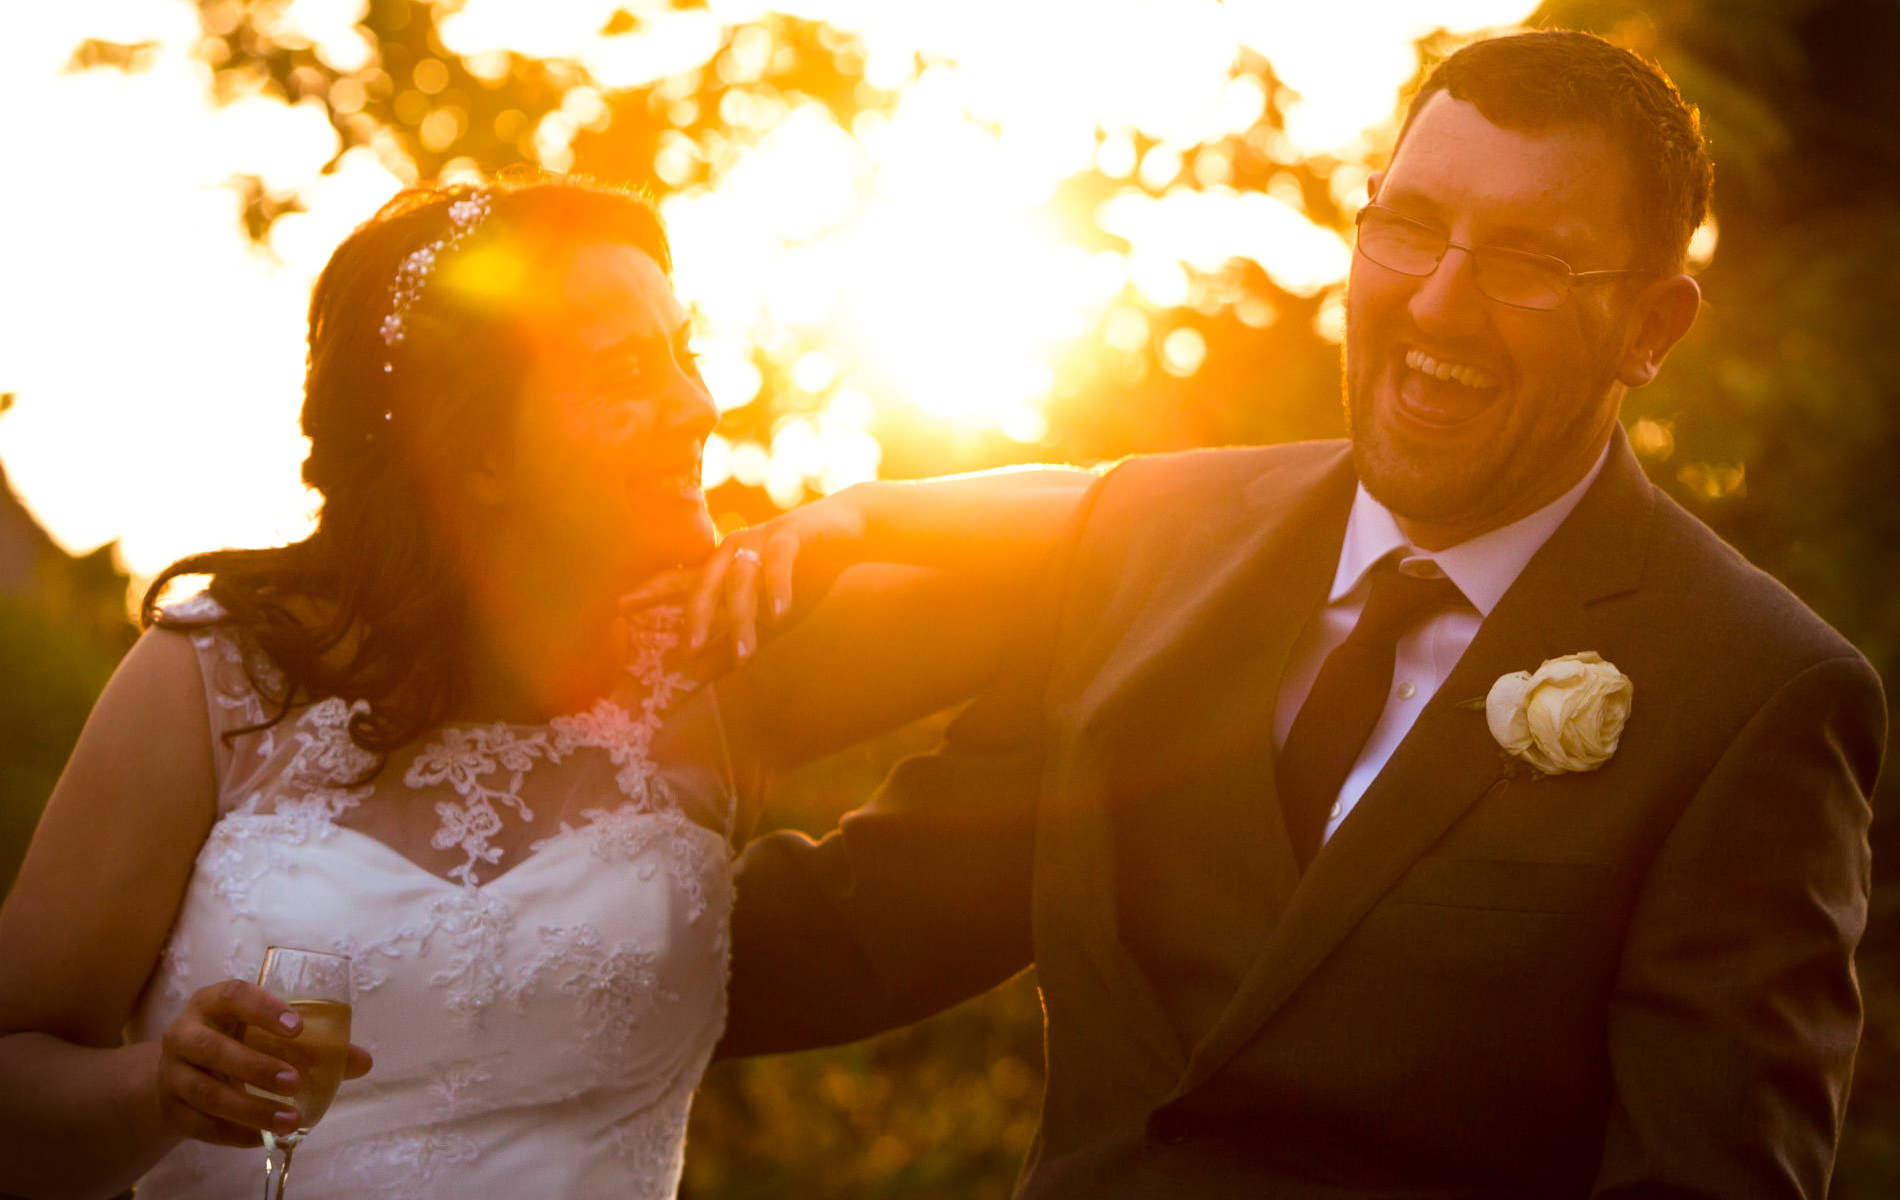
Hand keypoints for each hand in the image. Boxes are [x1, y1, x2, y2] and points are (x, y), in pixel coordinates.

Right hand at [154, 979, 370, 1147]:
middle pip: (212, 1048)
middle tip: (295, 1081)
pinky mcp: (170, 1108)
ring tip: (290, 1119)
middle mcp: (183, 1033)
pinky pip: (200, 1124)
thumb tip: (363, 1061)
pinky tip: (262, 1138)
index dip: (263, 1009)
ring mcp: (171, 1072)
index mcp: (212, 1003)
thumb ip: (315, 1044)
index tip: (297, 1027)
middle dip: (256, 1066)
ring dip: (250, 1108)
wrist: (183, 1072)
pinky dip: (234, 1133)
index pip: (232, 995)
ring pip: (206, 1092)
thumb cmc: (238, 1041)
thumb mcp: (266, 1034)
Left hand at [626, 493, 866, 661]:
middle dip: (697, 618)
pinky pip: (779, 564)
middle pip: (705, 585)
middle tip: (689, 650)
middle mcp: (732, 549)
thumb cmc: (802, 573)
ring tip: (746, 655)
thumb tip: (692, 679)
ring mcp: (761, 540)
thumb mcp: (766, 617)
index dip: (650, 593)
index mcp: (721, 567)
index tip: (620, 606)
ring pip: (743, 583)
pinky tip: (779, 613)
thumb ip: (730, 643)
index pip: (679, 582)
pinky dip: (779, 589)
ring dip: (745, 620)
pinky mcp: (791, 536)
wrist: (847, 531)